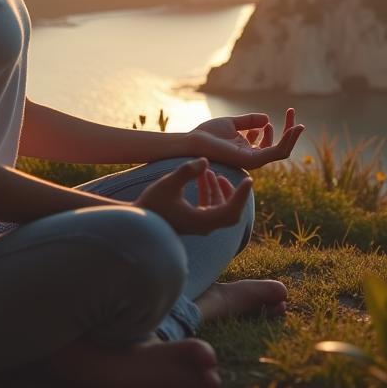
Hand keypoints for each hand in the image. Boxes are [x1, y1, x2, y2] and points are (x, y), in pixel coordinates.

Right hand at [133, 157, 253, 235]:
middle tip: (234, 175)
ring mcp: (199, 225)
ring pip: (219, 208)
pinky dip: (209, 193)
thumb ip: (188, 171)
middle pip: (230, 211)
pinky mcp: (192, 221)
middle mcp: (204, 226)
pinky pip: (209, 208)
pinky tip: (201, 178)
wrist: (137, 221)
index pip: (231, 211)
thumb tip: (205, 160)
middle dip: (232, 191)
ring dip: (218, 190)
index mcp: (202, 221)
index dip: (242, 195)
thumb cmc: (152, 203)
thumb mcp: (169, 183)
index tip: (249, 179)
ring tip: (210, 172)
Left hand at [188, 107, 303, 169]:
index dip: (279, 128)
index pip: (270, 143)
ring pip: (281, 152)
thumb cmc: (208, 133)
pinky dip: (286, 141)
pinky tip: (292, 129)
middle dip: (289, 131)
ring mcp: (252, 161)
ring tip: (297, 122)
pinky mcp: (251, 160)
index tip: (286, 111)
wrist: (194, 140)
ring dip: (292, 137)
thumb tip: (267, 119)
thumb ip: (249, 121)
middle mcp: (252, 157)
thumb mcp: (232, 123)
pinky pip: (275, 153)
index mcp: (248, 150)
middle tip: (292, 112)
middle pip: (279, 147)